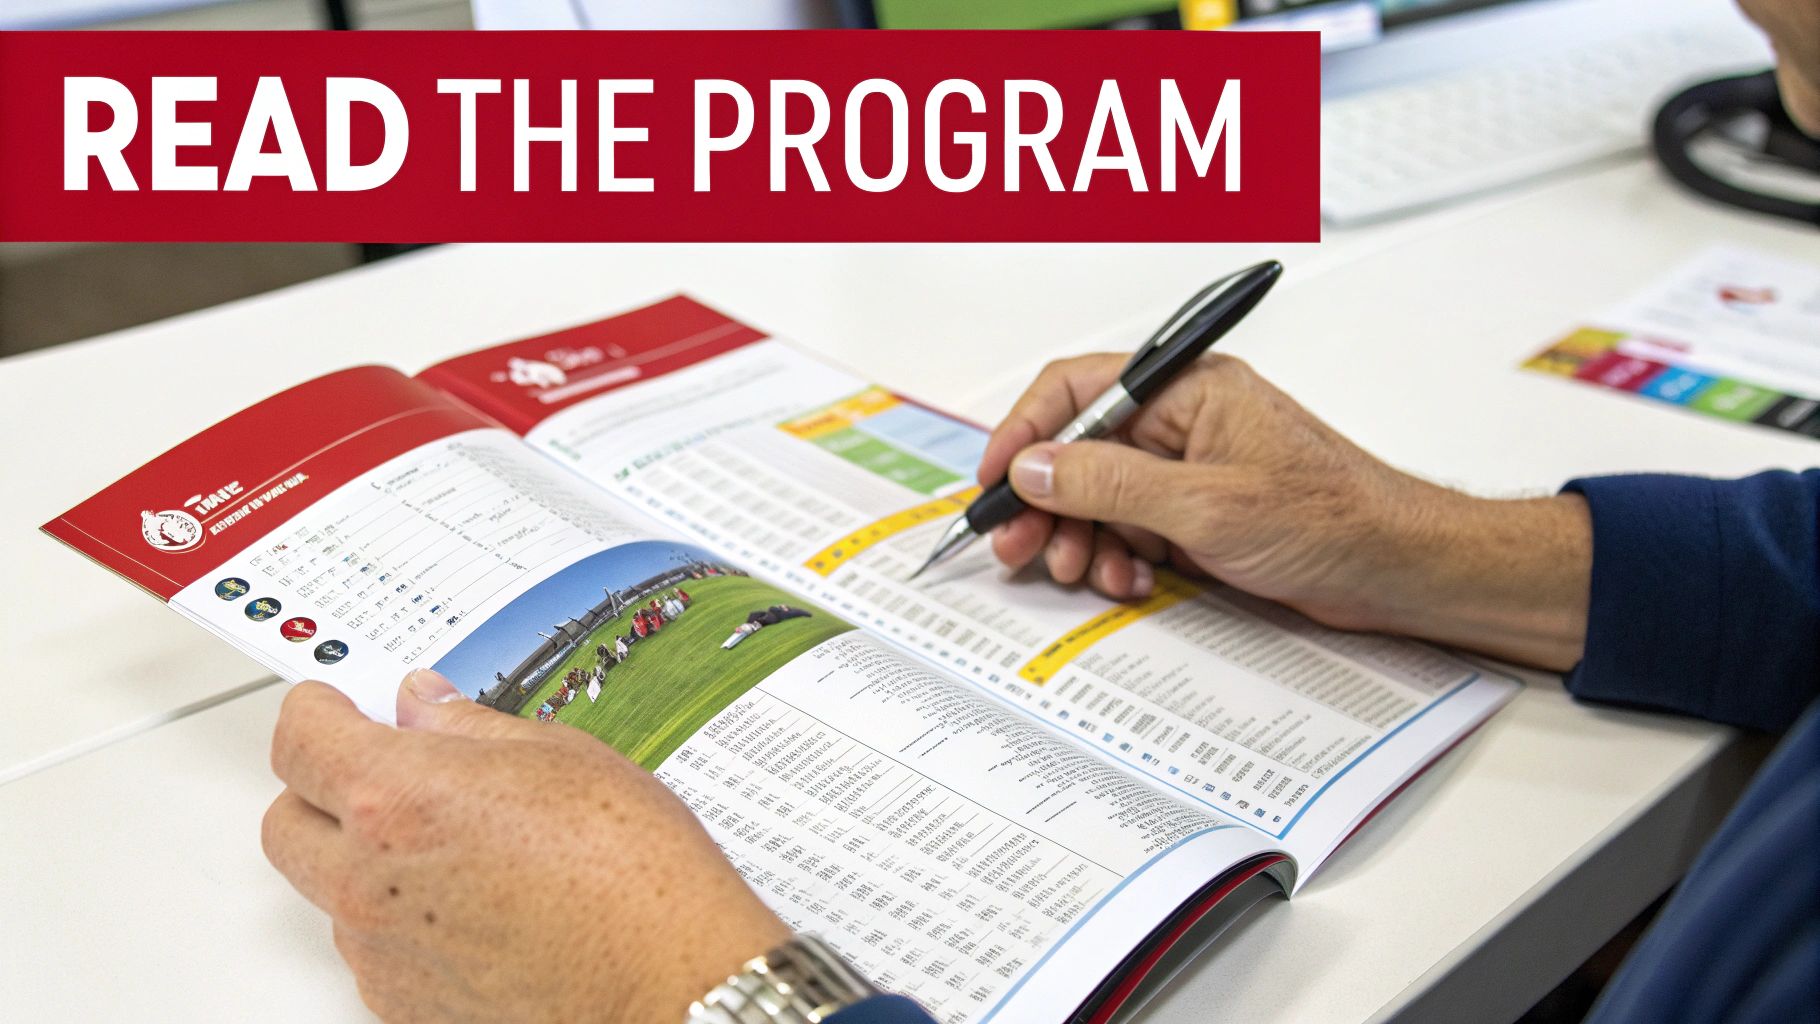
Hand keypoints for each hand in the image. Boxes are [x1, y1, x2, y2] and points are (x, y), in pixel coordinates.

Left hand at [263, 670, 790, 1022]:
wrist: (669, 983)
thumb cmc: (635, 877)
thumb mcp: (562, 758)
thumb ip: (472, 728)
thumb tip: (428, 708)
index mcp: (398, 799)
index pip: (300, 737)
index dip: (316, 709)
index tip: (336, 704)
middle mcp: (368, 880)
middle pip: (286, 821)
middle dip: (322, 789)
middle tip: (384, 771)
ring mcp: (381, 953)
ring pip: (329, 890)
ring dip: (365, 860)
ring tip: (458, 848)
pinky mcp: (405, 1005)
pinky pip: (374, 950)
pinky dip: (402, 922)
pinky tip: (475, 905)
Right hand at [979, 353, 1591, 670]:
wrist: (1398, 569)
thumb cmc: (1334, 518)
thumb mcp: (1206, 503)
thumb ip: (1111, 482)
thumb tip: (1035, 467)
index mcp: (1188, 389)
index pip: (1078, 388)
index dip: (1024, 432)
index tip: (994, 482)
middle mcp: (1184, 421)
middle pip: (1080, 448)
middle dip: (1046, 500)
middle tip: (1019, 545)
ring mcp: (1190, 468)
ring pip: (1101, 495)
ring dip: (1082, 536)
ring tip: (1084, 569)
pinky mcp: (1200, 512)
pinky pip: (1132, 527)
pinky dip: (1119, 554)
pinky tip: (1132, 578)